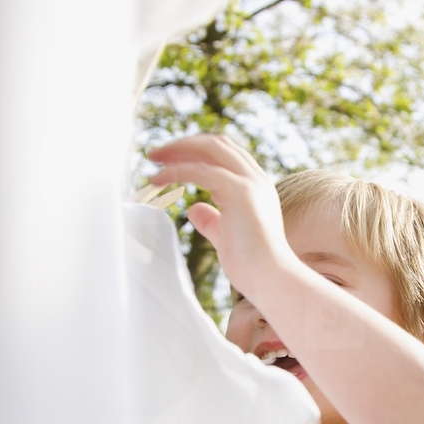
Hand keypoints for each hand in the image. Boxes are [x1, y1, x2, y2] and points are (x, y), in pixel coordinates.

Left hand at [147, 134, 295, 301]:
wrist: (271, 279)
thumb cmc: (252, 265)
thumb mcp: (225, 235)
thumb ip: (212, 219)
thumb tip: (193, 209)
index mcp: (255, 187)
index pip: (225, 154)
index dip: (196, 150)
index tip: (169, 159)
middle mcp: (255, 179)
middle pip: (217, 143)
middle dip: (184, 144)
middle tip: (155, 155)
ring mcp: (250, 183)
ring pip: (210, 149)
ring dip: (178, 151)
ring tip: (153, 161)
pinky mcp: (240, 192)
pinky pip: (201, 170)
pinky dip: (177, 170)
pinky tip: (158, 180)